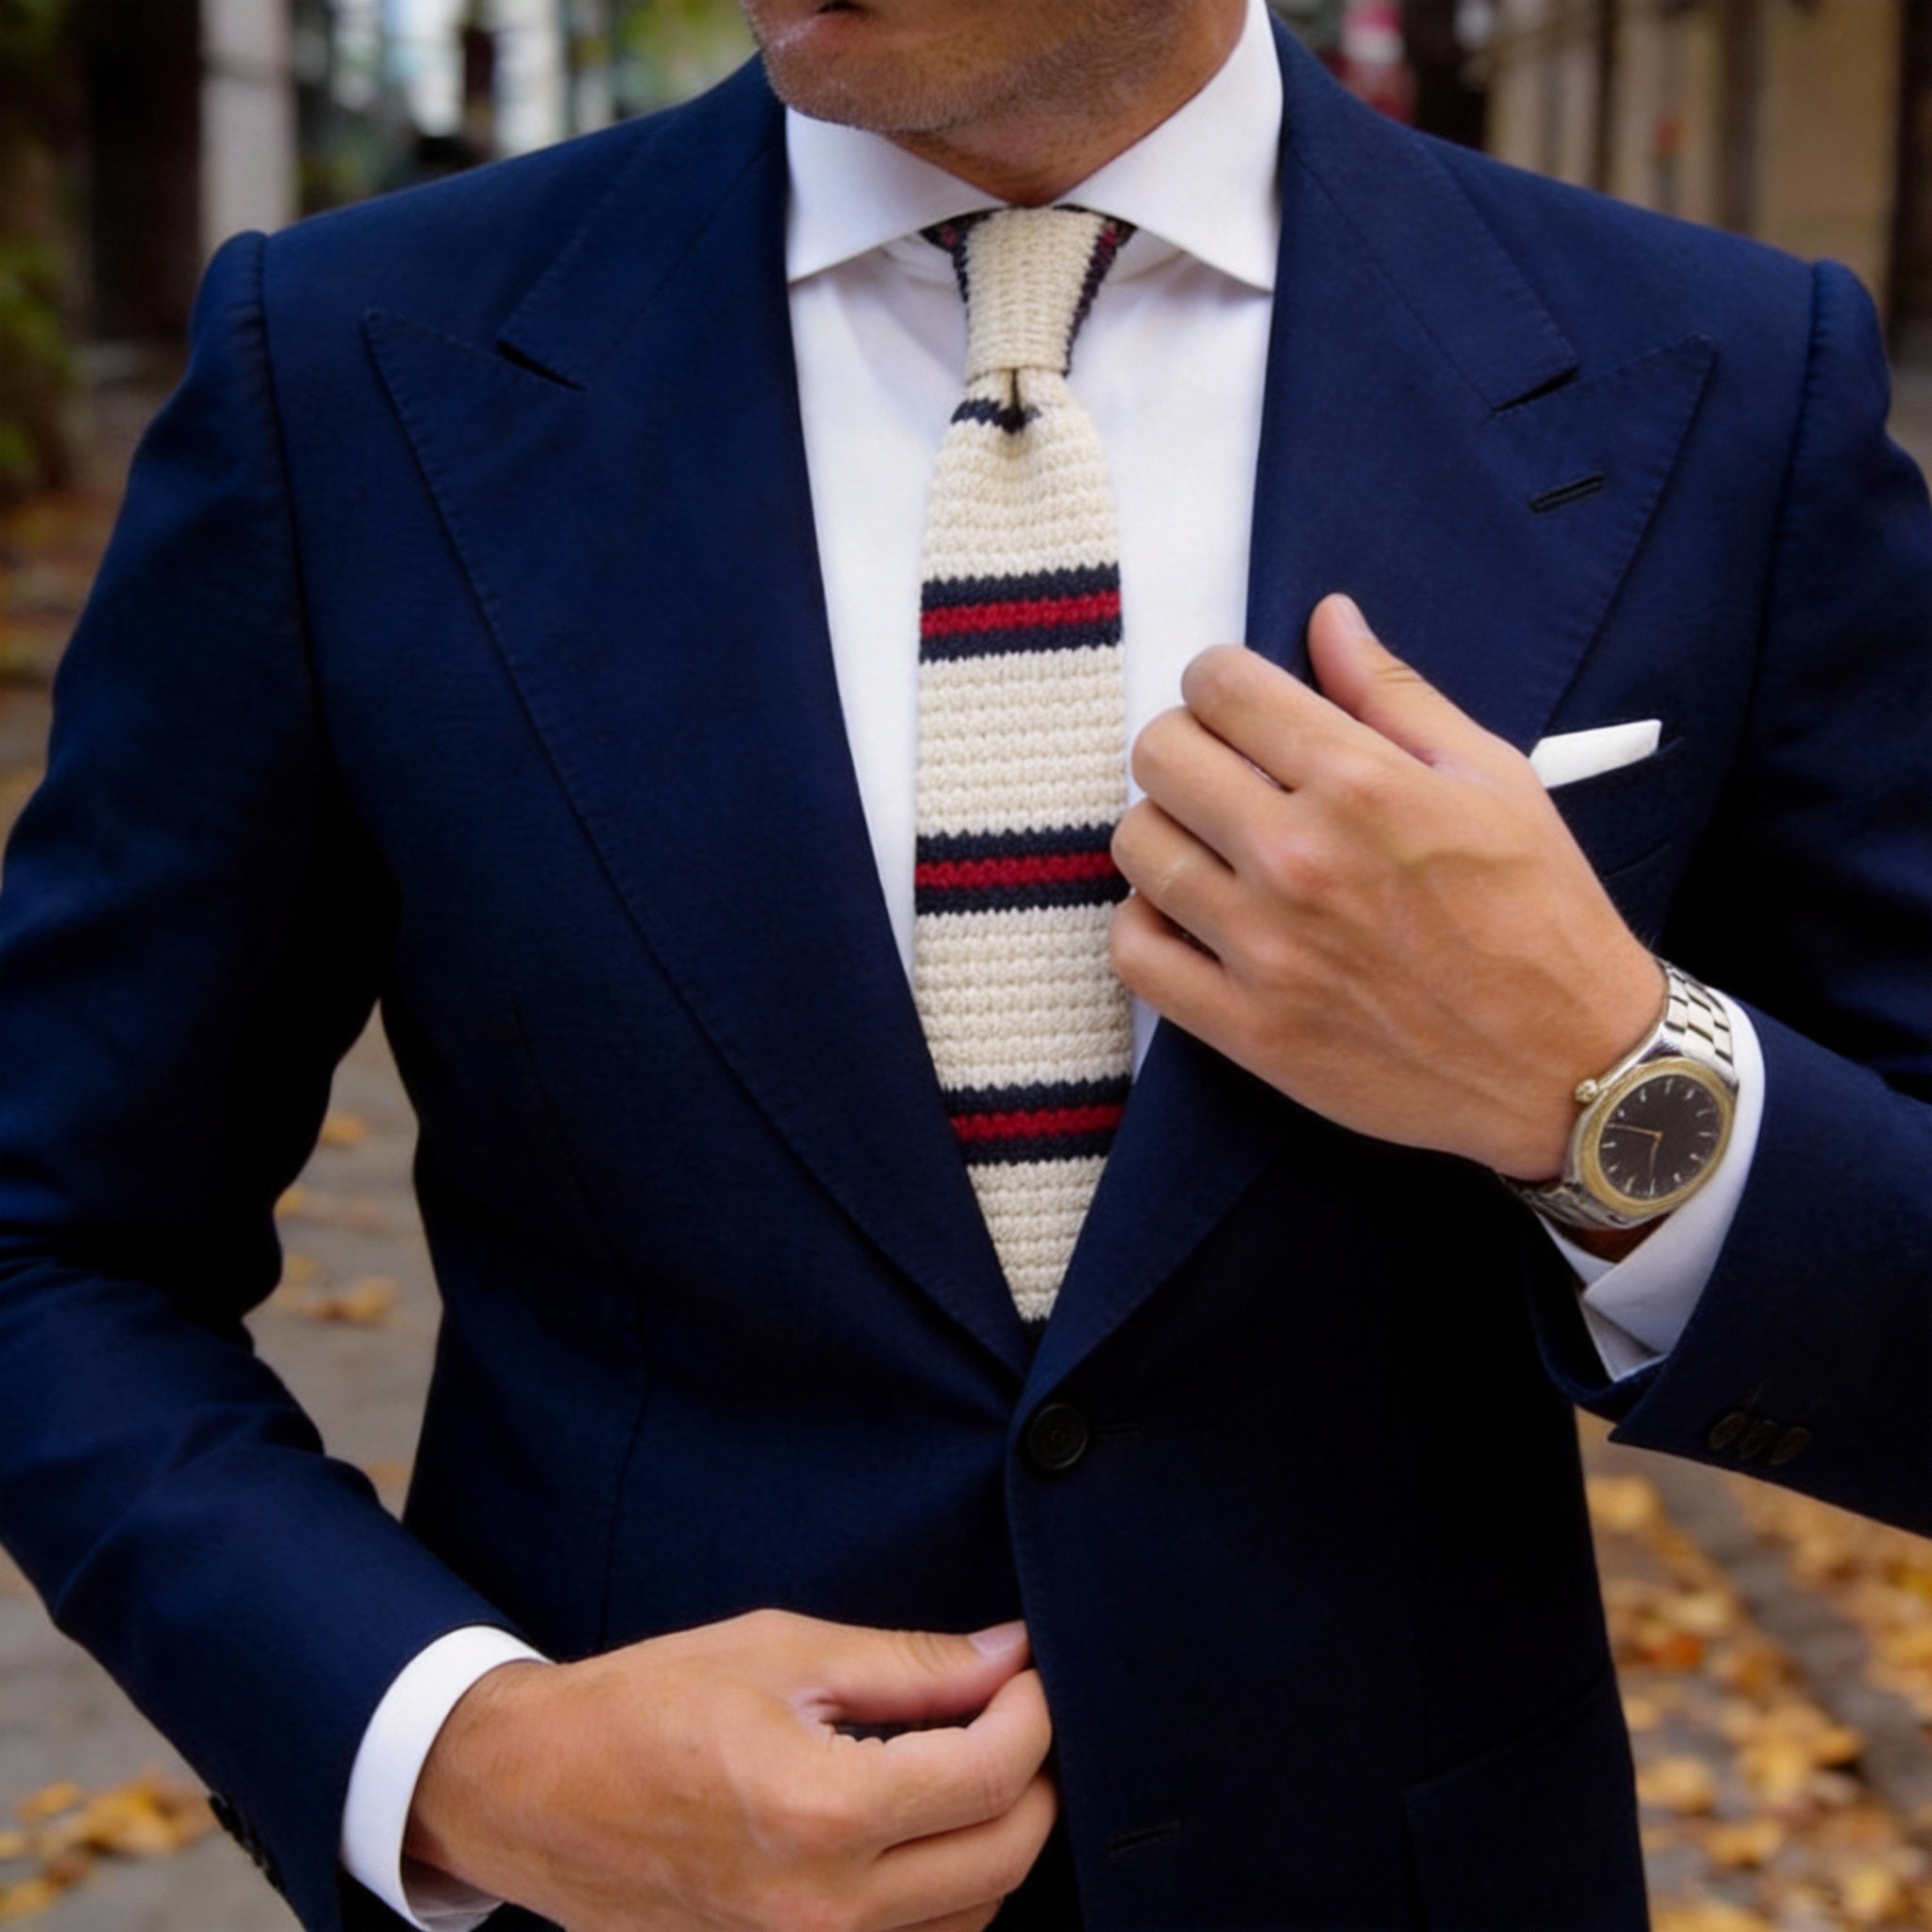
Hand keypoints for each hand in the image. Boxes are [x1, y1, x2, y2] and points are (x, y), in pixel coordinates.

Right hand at [406, 1609, 1055, 1931]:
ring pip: (970, 1919)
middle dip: (1033, 1778)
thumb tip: (1008, 1653)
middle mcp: (823, 1913)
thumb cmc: (646, 1705)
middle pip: (1003, 1858)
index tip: (1029, 1670)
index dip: (1033, 1712)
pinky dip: (945, 1896)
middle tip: (1013, 1713)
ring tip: (968, 1765)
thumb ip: (908, 1664)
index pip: (990, 1775)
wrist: (535, 1792)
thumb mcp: (781, 1652)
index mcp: (821, 1813)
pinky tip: (922, 1832)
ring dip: (995, 1841)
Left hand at [1109, 593, 1664, 1181]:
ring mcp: (1265, 949)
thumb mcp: (1492, 778)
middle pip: (1160, 756)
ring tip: (1207, 842)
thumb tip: (1327, 618)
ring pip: (1137, 846)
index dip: (1218, 679)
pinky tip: (1188, 914)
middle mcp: (1299, 859)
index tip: (1235, 701)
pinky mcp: (1248, 1028)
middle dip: (1184, 743)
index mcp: (1361, 785)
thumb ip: (1394, 694)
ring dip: (1162, 829)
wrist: (1569, 1065)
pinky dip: (1145, 923)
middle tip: (1221, 769)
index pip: (1221, 687)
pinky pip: (1134, 952)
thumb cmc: (1541, 916)